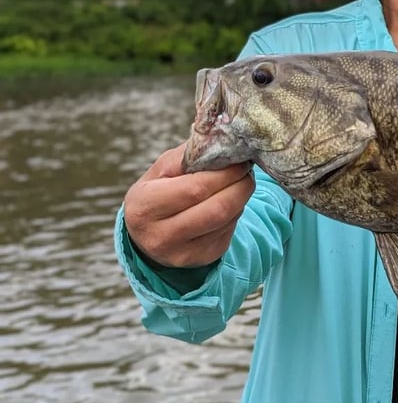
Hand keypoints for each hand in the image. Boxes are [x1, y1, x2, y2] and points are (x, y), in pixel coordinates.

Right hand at [123, 143, 255, 268]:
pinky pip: (229, 232)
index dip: (223, 174)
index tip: (239, 159)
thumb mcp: (163, 169)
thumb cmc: (158, 190)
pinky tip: (229, 202)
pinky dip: (235, 213)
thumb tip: (223, 142)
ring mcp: (182, 253)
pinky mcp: (201, 259)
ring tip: (240, 181)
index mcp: (145, 207)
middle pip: (217, 209)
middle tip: (247, 170)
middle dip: (240, 185)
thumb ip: (190, 156)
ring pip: (227, 221)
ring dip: (240, 198)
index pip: (194, 189)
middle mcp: (160, 236)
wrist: (148, 232)